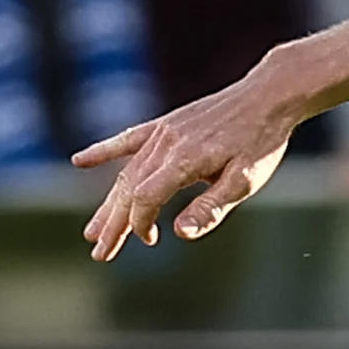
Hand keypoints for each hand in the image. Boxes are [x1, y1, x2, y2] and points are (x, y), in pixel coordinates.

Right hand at [73, 75, 298, 260]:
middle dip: (113, 224)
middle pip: (129, 190)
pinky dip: (103, 151)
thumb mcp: (245, 180)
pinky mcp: (166, 124)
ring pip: (127, 172)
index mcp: (184, 160)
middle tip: (99, 252)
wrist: (267, 96)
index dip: (141, 223)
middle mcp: (166, 145)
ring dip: (110, 203)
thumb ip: (211, 207)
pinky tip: (80, 161)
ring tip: (93, 230)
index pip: (146, 198)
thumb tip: (179, 234)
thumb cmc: (261, 142)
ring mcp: (163, 132)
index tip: (150, 240)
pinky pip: (128, 139)